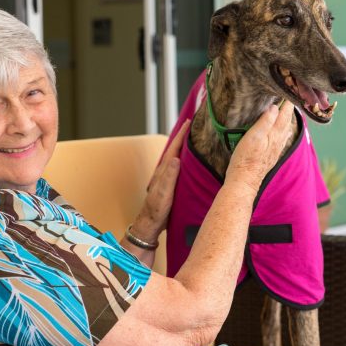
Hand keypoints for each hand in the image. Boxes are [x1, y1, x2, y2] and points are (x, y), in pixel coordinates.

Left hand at [132, 120, 189, 241]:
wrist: (151, 224)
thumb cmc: (156, 210)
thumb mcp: (164, 193)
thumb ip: (169, 176)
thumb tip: (176, 158)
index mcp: (164, 170)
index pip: (174, 147)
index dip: (182, 134)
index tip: (190, 121)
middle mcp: (164, 171)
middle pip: (175, 148)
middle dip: (183, 136)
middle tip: (193, 125)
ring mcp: (167, 177)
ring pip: (177, 156)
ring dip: (184, 147)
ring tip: (194, 138)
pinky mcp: (170, 184)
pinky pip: (179, 166)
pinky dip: (185, 159)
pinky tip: (190, 162)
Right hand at [225, 100, 293, 193]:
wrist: (244, 180)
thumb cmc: (246, 159)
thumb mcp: (254, 137)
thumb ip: (265, 122)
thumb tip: (275, 107)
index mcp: (275, 134)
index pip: (284, 115)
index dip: (287, 104)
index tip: (290, 92)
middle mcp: (278, 141)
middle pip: (286, 122)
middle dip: (289, 110)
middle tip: (291, 99)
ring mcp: (275, 149)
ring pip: (285, 130)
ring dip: (287, 120)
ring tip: (289, 113)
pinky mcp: (270, 155)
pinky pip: (281, 139)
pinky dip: (284, 131)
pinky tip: (284, 133)